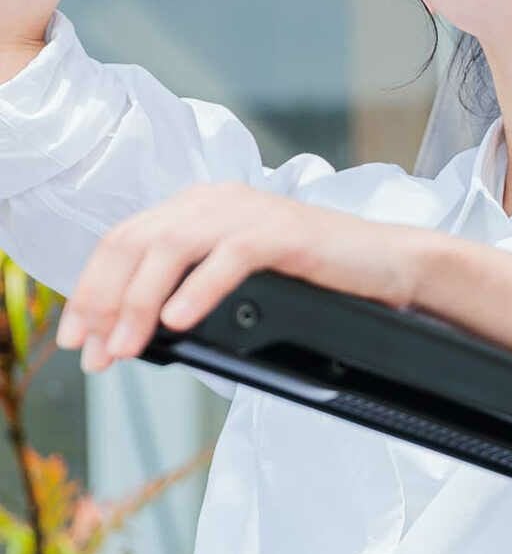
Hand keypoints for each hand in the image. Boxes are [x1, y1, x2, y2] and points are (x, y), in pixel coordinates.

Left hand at [57, 183, 429, 371]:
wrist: (391, 263)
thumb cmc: (325, 279)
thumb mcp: (249, 281)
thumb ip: (199, 285)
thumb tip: (147, 328)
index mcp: (201, 207)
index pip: (125, 241)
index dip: (91, 290)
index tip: (77, 337)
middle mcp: (215, 201)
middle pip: (135, 243)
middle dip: (102, 302)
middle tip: (91, 352)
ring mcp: (248, 213)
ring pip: (170, 249)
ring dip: (138, 302)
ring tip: (126, 345)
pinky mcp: (282, 233)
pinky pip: (227, 258)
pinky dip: (197, 290)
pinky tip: (178, 320)